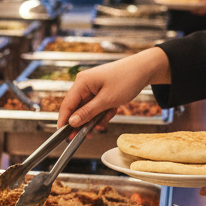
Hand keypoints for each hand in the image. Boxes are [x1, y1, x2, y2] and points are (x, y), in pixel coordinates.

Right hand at [56, 47, 171, 128]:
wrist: (145, 68)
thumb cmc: (127, 79)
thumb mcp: (107, 100)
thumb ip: (88, 112)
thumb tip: (72, 122)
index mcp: (82, 82)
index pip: (67, 104)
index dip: (63, 120)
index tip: (61, 134)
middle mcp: (84, 83)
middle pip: (76, 108)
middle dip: (81, 122)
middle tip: (81, 137)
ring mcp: (93, 86)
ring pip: (88, 108)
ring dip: (94, 119)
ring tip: (100, 127)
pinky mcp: (101, 90)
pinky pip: (96, 105)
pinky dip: (102, 113)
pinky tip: (108, 117)